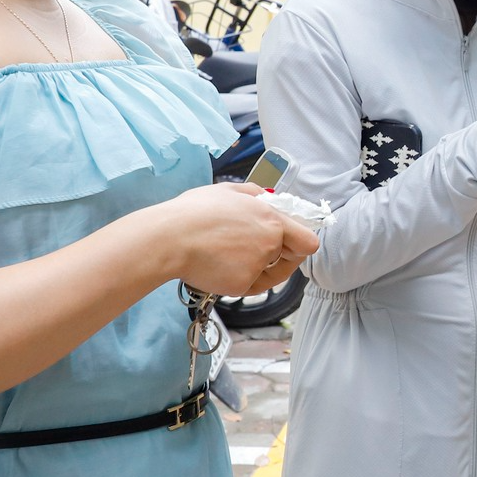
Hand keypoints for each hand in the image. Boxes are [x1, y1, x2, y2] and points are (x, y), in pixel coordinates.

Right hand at [160, 183, 318, 295]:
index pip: (308, 241)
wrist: (168, 239)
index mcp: (271, 219)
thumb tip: (267, 197)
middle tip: (248, 248)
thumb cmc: (192, 213)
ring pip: (266, 272)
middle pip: (288, 257)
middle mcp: (270, 244)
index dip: (300, 243)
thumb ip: (255, 194)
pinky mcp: (241, 285)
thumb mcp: (228, 191)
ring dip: (254, 265)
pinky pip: (247, 284)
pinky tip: (215, 265)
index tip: (292, 244)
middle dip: (276, 254)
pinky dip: (235, 278)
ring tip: (223, 252)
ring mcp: (257, 266)